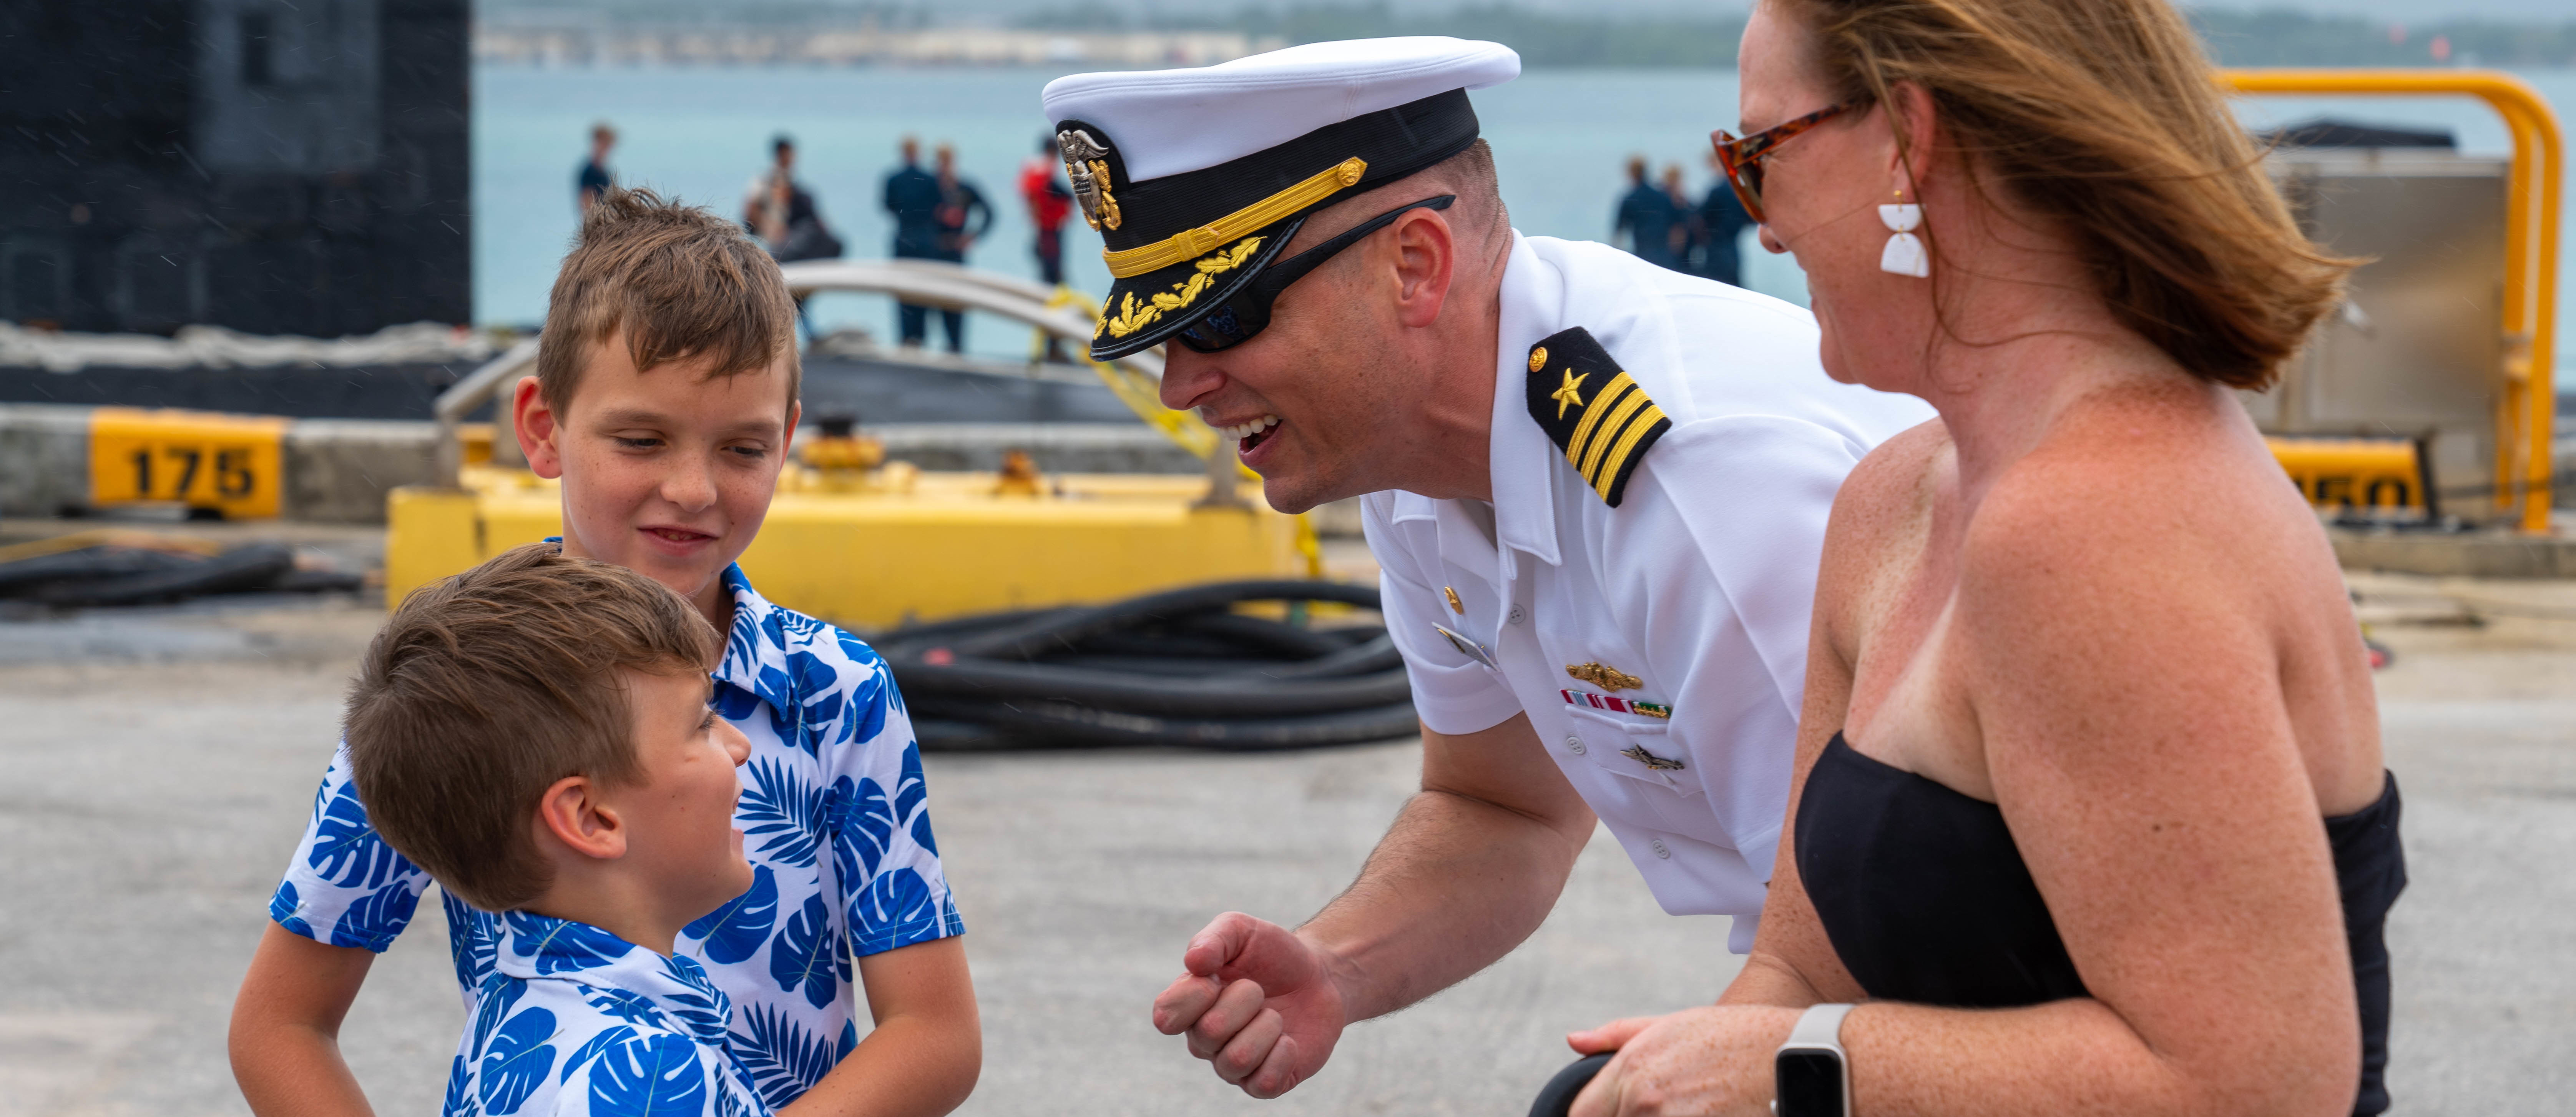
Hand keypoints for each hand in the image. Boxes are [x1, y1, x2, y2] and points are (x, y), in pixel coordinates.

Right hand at [1150, 912, 1348, 1097]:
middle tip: (1259, 989)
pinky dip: (1283, 1055)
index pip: (1166, 1016)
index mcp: (1190, 1006)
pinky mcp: (1264, 1083)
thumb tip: (1193, 963)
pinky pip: (1264, 1083)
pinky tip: (1289, 1040)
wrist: (1320, 978)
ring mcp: (1233, 1065)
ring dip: (1267, 1026)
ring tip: (1275, 1015)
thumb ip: (1214, 939)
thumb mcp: (1242, 930)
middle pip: (1210, 1031)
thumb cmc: (1273, 955)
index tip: (1217, 975)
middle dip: (1246, 999)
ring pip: (1237, 1060)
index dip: (1194, 995)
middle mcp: (1205, 1041)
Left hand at [1567, 1005, 1798, 1116]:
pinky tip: (1713, 1116)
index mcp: (1633, 1069)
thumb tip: (1573, 1041)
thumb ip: (1619, 1035)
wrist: (1800, 1061)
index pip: (1582, 1114)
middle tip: (1671, 1109)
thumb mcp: (1677, 1025)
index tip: (1616, 1116)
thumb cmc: (1741, 1038)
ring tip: (1697, 1108)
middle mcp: (1644, 1100)